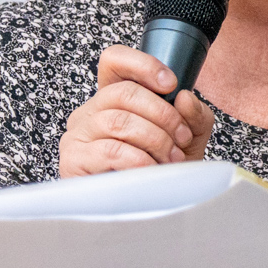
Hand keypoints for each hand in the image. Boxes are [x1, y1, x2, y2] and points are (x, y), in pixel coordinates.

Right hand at [58, 44, 214, 177]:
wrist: (151, 207)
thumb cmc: (164, 168)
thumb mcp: (189, 136)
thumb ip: (194, 114)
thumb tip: (183, 98)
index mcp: (114, 97)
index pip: (114, 61)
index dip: (142, 64)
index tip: (171, 83)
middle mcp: (92, 111)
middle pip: (123, 92)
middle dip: (162, 114)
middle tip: (181, 136)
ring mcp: (79, 134)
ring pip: (118, 122)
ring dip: (154, 139)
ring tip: (171, 157)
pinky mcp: (74, 160)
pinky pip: (110, 151)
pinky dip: (139, 160)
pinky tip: (152, 169)